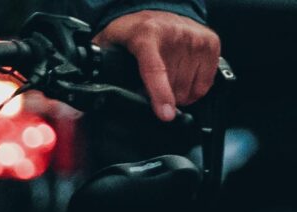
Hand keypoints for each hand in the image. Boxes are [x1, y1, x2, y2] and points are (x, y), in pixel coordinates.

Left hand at [94, 9, 219, 122]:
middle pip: (173, 87)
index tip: (165, 114)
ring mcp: (195, 38)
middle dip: (161, 98)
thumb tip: (85, 91)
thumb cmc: (132, 32)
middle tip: (151, 89)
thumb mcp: (109, 43)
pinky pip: (205, 84)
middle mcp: (175, 34)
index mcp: (146, 35)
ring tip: (166, 82)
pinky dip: (193, 90)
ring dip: (177, 95)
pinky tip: (182, 79)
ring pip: (189, 89)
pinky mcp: (211, 43)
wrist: (158, 11)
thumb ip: (98, 65)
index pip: (155, 70)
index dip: (160, 95)